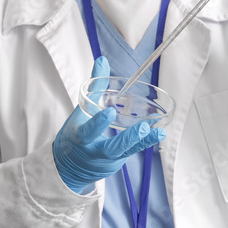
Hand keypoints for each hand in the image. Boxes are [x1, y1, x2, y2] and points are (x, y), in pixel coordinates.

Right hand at [52, 56, 166, 193]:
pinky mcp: (116, 164)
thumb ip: (94, 88)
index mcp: (80, 137)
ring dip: (144, 142)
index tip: (109, 112)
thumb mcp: (80, 110)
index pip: (88, 131)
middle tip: (144, 128)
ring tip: (160, 132)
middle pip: (112, 148)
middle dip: (129, 139)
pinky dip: (143, 144)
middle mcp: (93, 152)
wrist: (67, 167)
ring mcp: (106, 161)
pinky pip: (131, 153)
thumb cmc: (75, 133)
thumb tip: (102, 60)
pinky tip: (157, 134)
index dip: (98, 123)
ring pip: (126, 152)